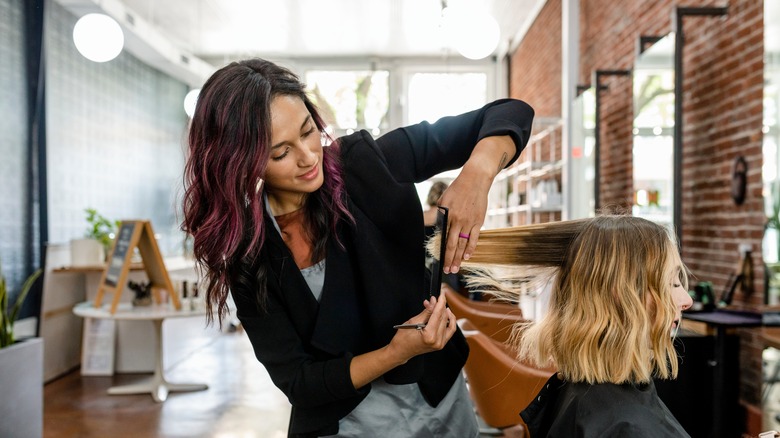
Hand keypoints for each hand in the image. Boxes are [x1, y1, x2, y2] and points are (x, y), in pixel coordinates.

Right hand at [388, 295, 456, 361]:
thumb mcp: (413, 321)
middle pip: (443, 318)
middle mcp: (437, 341)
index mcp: (429, 336)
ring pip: (448, 324)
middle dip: (440, 306)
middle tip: (435, 299)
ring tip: (440, 306)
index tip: (442, 294)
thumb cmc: (403, 338)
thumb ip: (426, 312)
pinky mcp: (441, 344)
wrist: (401, 351)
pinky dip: (449, 322)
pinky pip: (449, 331)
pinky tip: (447, 315)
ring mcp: (440, 344)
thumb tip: (433, 302)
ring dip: (445, 313)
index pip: (438, 315)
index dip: (440, 302)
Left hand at [438, 135, 514, 273]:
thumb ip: (437, 214)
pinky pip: (474, 238)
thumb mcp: (443, 200)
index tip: (439, 261)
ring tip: (457, 268)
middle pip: (453, 245)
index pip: (443, 238)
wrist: (475, 180)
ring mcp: (469, 222)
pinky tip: (468, 256)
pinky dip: (471, 248)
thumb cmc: (457, 190)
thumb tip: (431, 225)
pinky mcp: (479, 221)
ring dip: (460, 258)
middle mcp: (458, 220)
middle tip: (448, 270)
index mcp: (448, 216)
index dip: (442, 251)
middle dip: (450, 259)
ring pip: (463, 244)